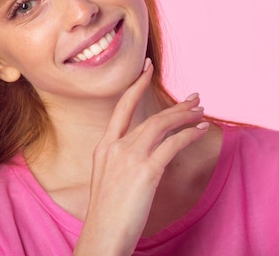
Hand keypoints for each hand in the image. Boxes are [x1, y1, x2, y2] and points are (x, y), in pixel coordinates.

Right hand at [74, 58, 208, 255]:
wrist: (102, 233)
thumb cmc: (106, 212)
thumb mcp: (107, 178)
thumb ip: (120, 160)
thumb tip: (142, 155)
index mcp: (103, 147)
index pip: (121, 108)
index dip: (136, 86)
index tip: (147, 69)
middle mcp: (115, 146)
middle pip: (149, 116)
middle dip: (175, 105)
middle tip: (194, 98)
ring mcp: (129, 157)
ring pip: (162, 126)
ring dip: (185, 117)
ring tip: (201, 112)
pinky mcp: (146, 171)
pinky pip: (172, 145)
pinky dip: (189, 135)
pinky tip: (200, 131)